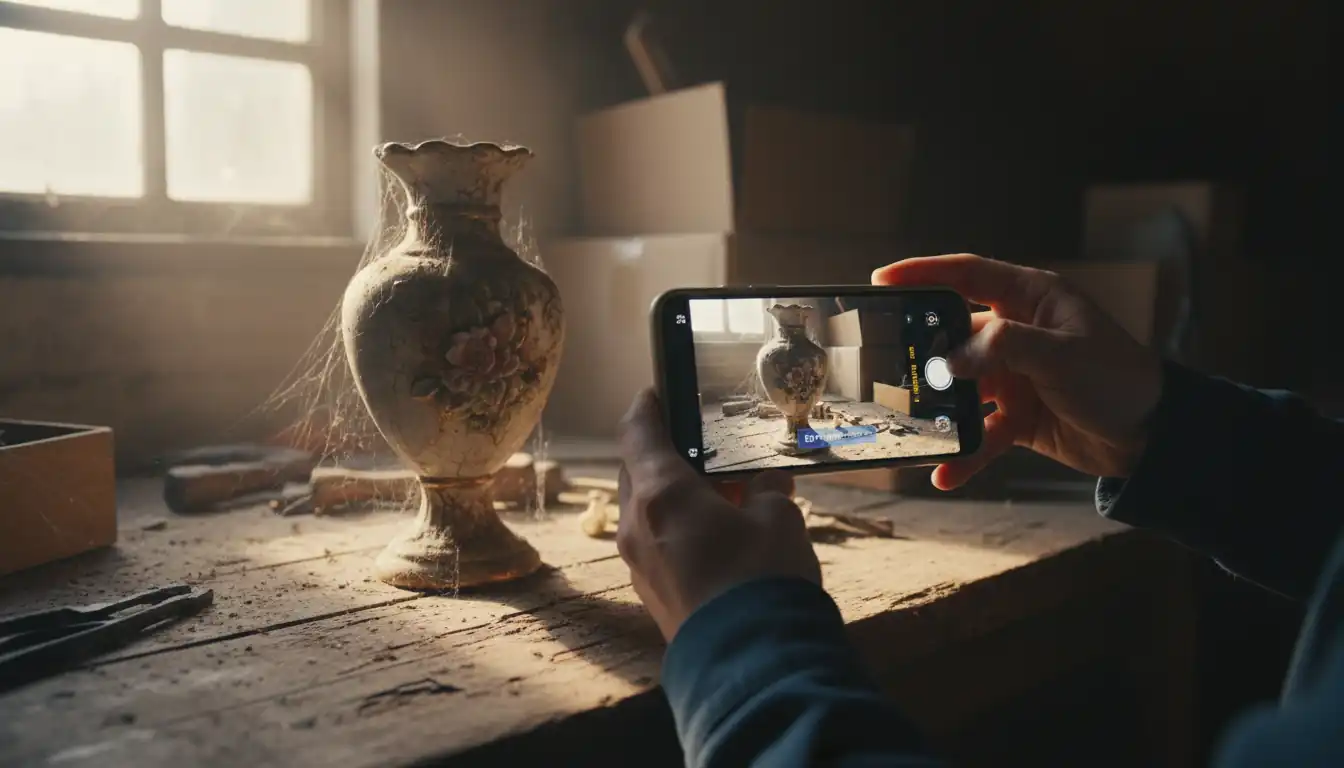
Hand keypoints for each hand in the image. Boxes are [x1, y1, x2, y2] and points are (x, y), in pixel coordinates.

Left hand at [616, 389, 821, 640]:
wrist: (750, 664)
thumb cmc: (762, 579)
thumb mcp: (780, 520)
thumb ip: (768, 493)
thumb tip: (768, 487)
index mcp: (660, 492)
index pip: (637, 430)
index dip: (647, 406)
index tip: (657, 393)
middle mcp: (636, 524)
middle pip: (638, 471)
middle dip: (668, 456)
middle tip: (706, 450)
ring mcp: (638, 563)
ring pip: (647, 511)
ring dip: (676, 496)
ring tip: (725, 497)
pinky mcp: (651, 594)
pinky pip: (656, 545)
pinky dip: (678, 529)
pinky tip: (720, 536)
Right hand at [873, 254, 1162, 488]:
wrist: (1155, 438)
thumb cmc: (1120, 379)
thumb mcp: (1062, 354)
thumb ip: (1003, 348)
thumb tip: (948, 360)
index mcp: (1031, 299)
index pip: (967, 274)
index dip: (923, 273)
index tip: (881, 279)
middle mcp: (1017, 333)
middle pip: (954, 334)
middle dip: (921, 350)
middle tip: (884, 362)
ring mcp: (1015, 375)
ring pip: (960, 387)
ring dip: (937, 409)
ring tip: (909, 424)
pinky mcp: (1017, 415)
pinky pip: (979, 432)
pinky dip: (964, 453)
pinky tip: (945, 473)